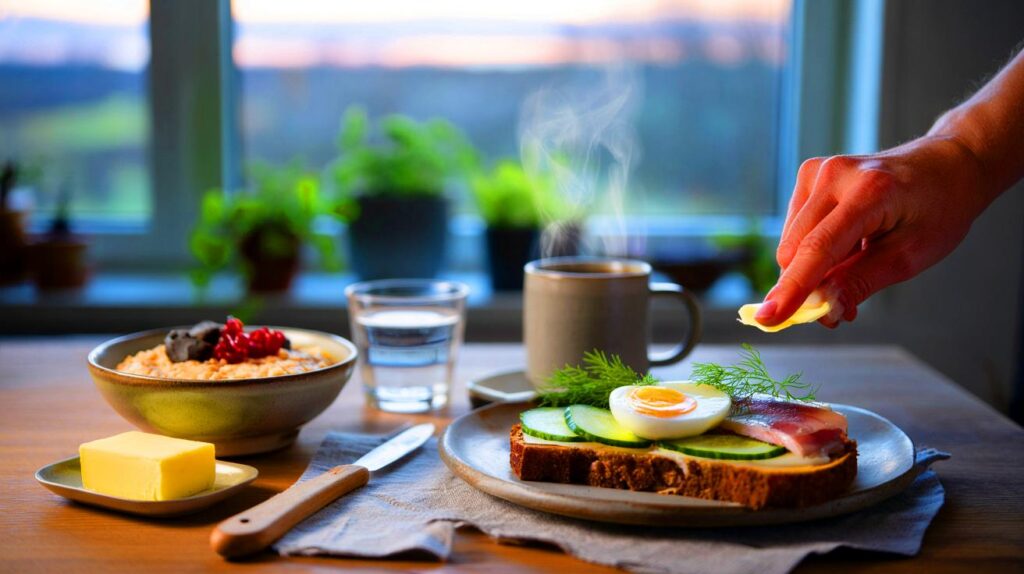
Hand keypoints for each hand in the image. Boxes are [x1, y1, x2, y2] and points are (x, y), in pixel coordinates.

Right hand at [756, 135, 989, 327]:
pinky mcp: (809, 174)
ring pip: (790, 243)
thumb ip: (860, 282)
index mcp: (870, 191)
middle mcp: (835, 174)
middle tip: (839, 312)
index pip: (819, 248)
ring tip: (853, 266)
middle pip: (795, 249)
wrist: (945, 166)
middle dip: (807, 287)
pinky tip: (844, 245)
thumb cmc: (936, 210)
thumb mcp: (909, 256)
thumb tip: (821, 311)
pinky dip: (812, 250)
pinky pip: (795, 230)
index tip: (768, 319)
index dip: (792, 288)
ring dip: (811, 269)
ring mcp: (818, 170)